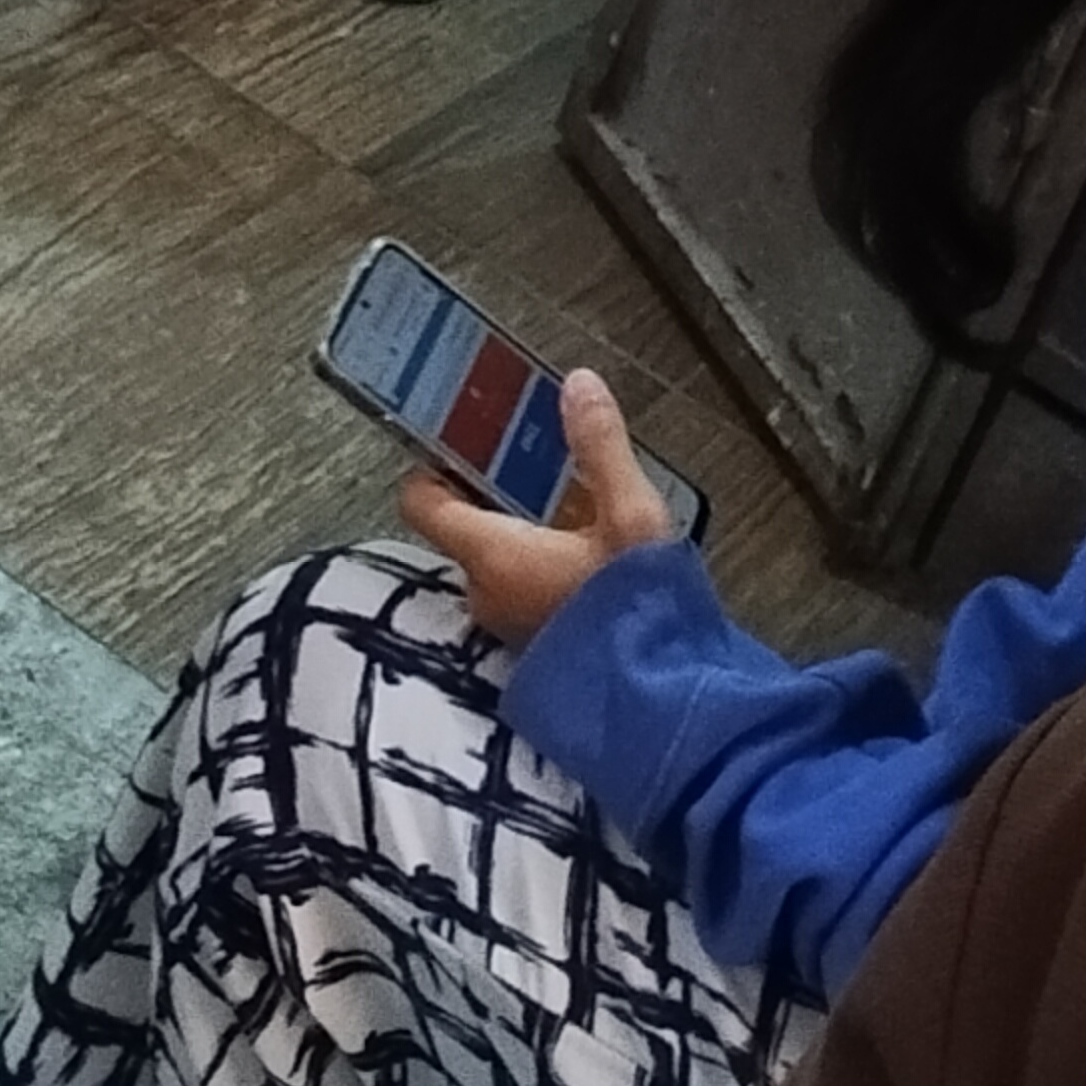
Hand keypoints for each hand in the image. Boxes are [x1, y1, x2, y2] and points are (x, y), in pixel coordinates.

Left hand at [402, 367, 680, 643]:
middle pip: (464, 525)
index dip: (434, 464)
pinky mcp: (534, 642)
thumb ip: (601, 447)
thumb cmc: (638, 612)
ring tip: (573, 500)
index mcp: (493, 555)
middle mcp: (486, 592)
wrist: (663, 698)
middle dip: (496, 490)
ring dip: (523, 527)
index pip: (422, 502)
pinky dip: (540, 561)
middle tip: (536, 457)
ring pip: (495, 557)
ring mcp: (506, 623)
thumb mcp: (631, 517)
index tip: (464, 438)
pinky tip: (588, 550)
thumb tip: (577, 386)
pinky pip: (520, 586)